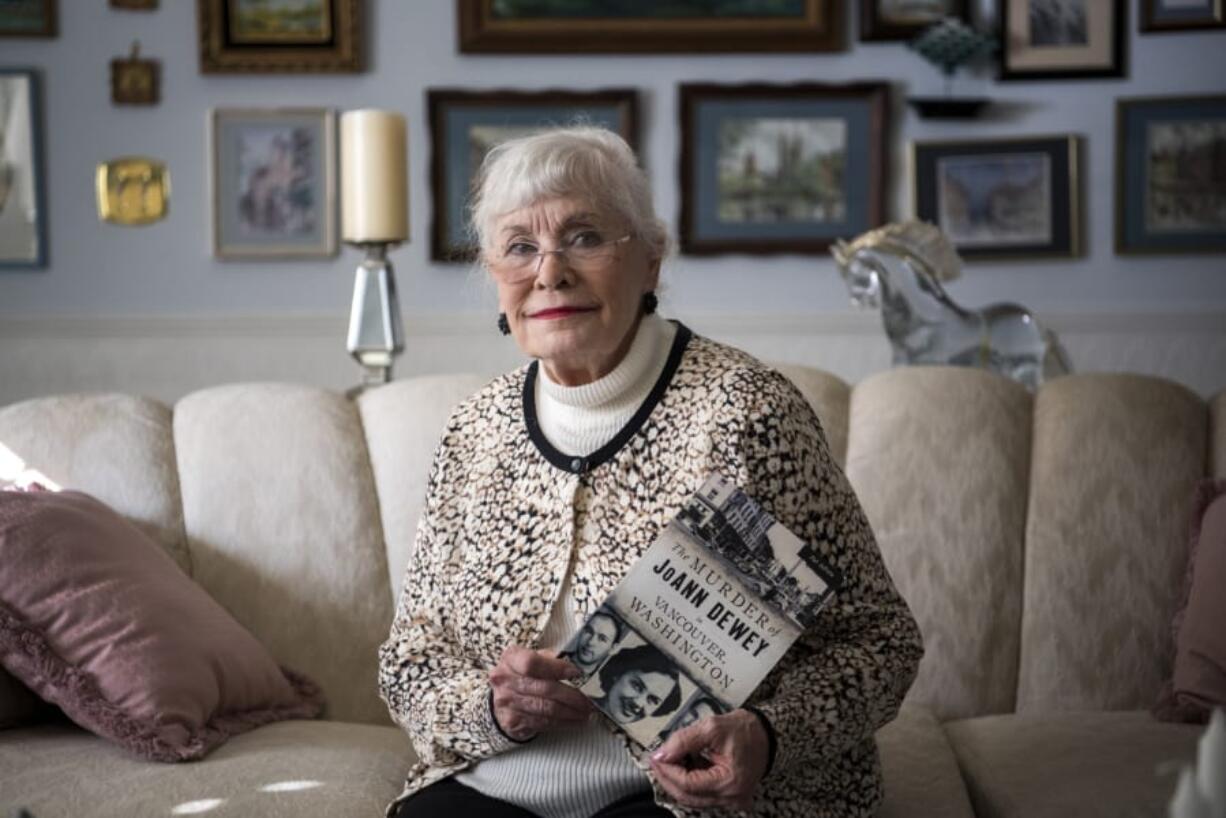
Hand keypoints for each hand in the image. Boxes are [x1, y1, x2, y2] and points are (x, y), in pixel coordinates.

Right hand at [489, 646, 592, 740]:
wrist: (501, 694)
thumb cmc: (523, 672)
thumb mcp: (534, 657)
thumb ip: (552, 659)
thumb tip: (579, 665)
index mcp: (511, 658)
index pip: (533, 663)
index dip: (557, 668)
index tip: (576, 673)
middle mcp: (505, 680)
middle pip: (544, 689)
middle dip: (571, 696)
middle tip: (588, 700)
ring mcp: (507, 702)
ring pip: (545, 709)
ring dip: (570, 712)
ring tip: (586, 712)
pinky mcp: (513, 721)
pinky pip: (542, 723)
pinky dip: (562, 723)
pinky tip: (574, 720)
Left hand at [649, 709, 769, 810]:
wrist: (766, 733)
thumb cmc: (745, 729)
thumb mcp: (712, 727)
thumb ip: (684, 740)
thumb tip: (661, 754)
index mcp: (730, 782)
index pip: (688, 784)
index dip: (668, 770)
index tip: (655, 756)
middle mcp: (731, 797)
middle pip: (688, 796)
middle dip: (668, 778)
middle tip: (656, 759)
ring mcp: (731, 800)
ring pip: (693, 797)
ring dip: (677, 780)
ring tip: (669, 760)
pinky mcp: (728, 796)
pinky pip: (702, 794)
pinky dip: (689, 781)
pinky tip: (684, 765)